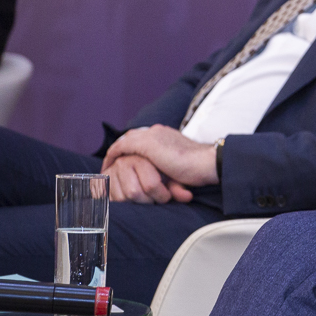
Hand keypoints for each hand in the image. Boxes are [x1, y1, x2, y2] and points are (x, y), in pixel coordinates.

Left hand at [101, 125, 218, 198]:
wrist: (207, 162)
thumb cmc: (199, 169)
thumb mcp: (179, 167)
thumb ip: (168, 169)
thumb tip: (163, 184)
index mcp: (166, 135)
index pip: (143, 139)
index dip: (132, 150)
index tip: (125, 164)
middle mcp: (157, 131)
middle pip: (131, 137)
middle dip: (120, 150)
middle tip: (112, 165)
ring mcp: (151, 135)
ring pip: (125, 141)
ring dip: (115, 153)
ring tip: (107, 167)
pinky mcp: (147, 144)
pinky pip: (122, 147)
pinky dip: (113, 155)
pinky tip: (109, 166)